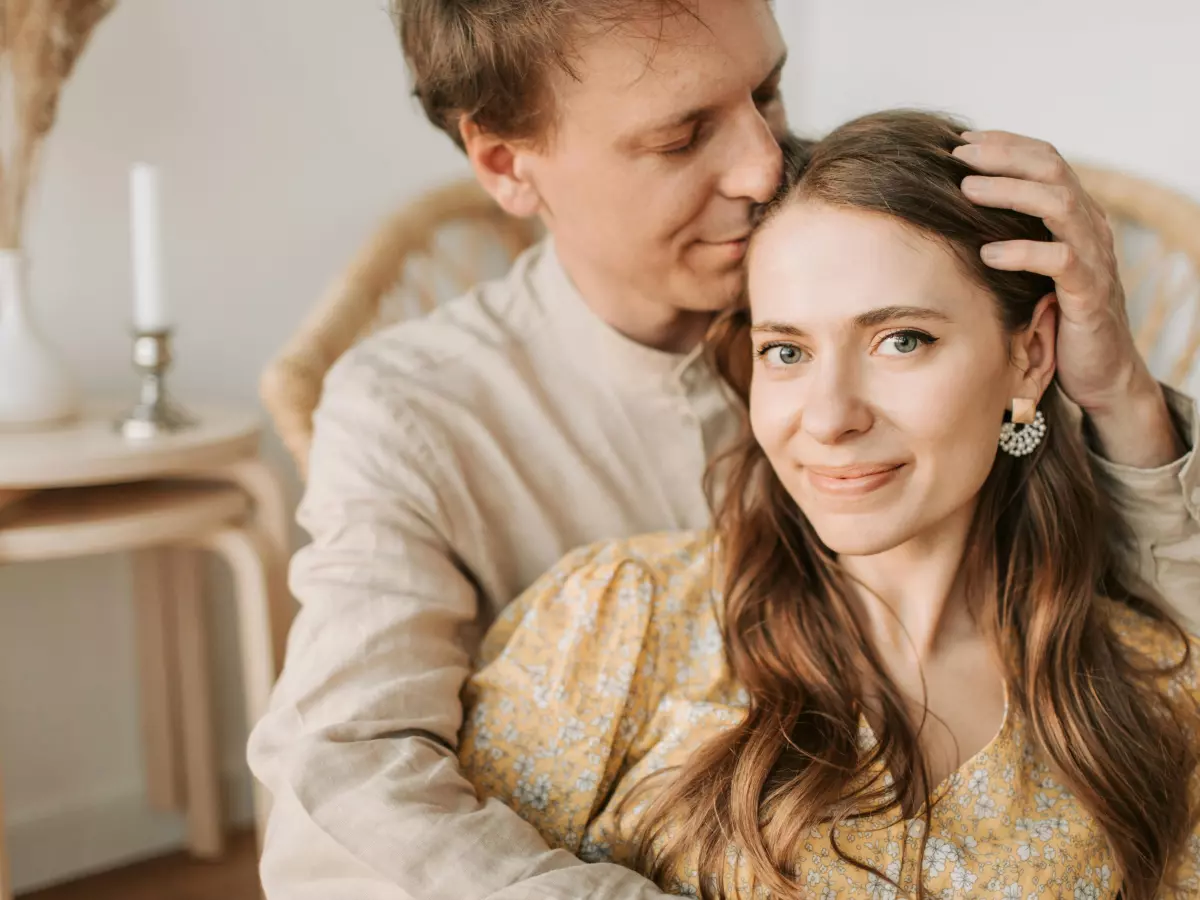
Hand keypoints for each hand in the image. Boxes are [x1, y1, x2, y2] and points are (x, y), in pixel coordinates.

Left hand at [952, 131, 1181, 466]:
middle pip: (1052, 170)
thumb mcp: (1031, 266)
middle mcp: (1090, 227)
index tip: (960, 141)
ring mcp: (1094, 258)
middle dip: (1003, 156)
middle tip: (958, 155)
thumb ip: (1010, 233)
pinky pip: (1063, 262)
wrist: (1098, 370)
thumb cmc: (1055, 313)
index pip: (1045, 159)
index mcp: (1075, 214)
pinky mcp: (1090, 295)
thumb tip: (953, 208)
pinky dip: (1024, 252)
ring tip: (967, 190)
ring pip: (1060, 205)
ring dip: (1011, 192)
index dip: (1005, 144)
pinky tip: (989, 252)